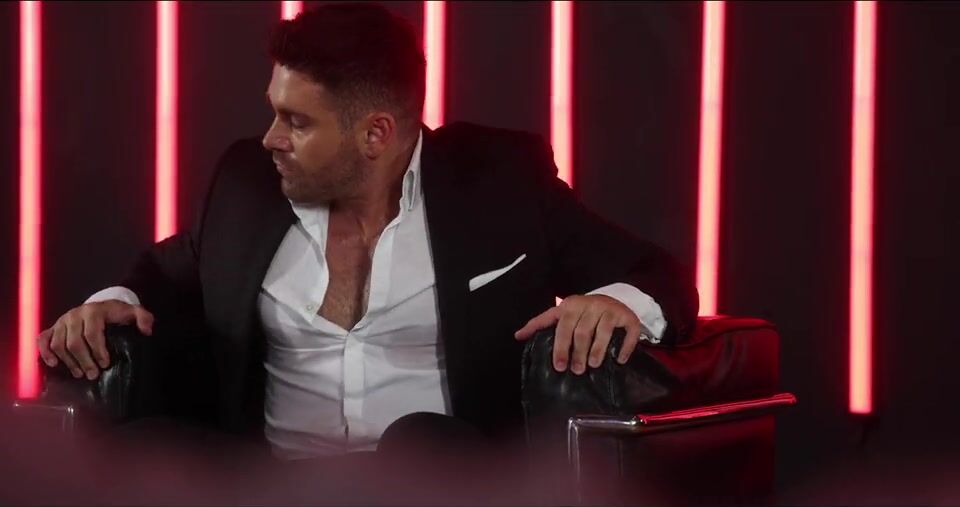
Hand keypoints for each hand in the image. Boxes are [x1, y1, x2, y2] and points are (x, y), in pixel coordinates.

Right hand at [37, 300, 153, 379]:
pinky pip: (44, 339)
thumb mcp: (133, 312)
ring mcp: (62, 321)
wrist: (102, 307)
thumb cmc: (118, 313)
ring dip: (68, 362)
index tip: (105, 364)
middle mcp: (75, 315)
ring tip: (80, 374)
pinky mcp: (53, 327)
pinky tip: (53, 364)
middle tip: (93, 375)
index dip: (98, 350)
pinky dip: (45, 352)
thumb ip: (143, 318)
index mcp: (94, 311)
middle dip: (84, 360)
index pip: (92, 333)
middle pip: (74, 342)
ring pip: (59, 344)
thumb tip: (146, 331)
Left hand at [514, 295, 643, 374]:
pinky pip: (628, 333)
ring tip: (593, 365)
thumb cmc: (582, 313)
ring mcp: (611, 310)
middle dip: (578, 353)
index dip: (559, 347)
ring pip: (603, 331)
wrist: (613, 301)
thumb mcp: (562, 314)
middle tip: (575, 371)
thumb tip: (517, 336)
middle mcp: (591, 305)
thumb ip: (541, 323)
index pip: (562, 326)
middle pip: (582, 331)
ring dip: (598, 350)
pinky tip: (619, 360)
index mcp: (571, 305)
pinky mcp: (629, 317)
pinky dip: (624, 348)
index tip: (557, 366)